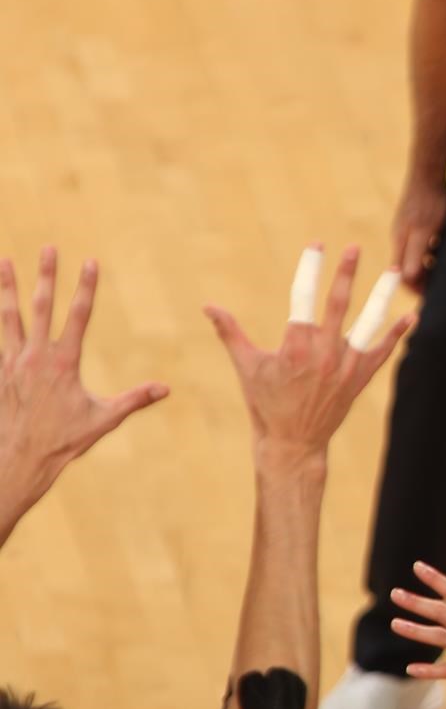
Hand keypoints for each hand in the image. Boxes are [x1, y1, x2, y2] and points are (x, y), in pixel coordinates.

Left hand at [0, 249, 168, 520]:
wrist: (20, 459)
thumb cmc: (63, 441)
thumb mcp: (104, 420)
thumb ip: (135, 400)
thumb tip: (166, 389)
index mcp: (63, 363)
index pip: (78, 316)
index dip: (86, 287)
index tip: (90, 262)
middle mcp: (35, 357)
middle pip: (41, 306)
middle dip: (47, 275)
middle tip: (49, 249)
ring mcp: (12, 363)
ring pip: (9, 316)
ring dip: (8, 288)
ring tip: (5, 263)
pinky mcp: (0, 373)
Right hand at [204, 245, 412, 456]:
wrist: (293, 442)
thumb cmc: (265, 403)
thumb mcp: (246, 366)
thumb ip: (230, 332)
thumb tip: (207, 305)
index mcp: (295, 346)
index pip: (303, 297)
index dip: (310, 269)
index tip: (317, 245)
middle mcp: (324, 354)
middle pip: (340, 305)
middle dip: (347, 274)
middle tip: (355, 248)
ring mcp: (346, 366)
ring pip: (370, 324)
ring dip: (383, 296)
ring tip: (396, 271)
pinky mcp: (360, 378)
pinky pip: (383, 351)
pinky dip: (397, 333)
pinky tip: (412, 315)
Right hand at [392, 174, 445, 291]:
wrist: (429, 173)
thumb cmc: (430, 201)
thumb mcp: (426, 231)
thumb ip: (416, 254)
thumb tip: (408, 279)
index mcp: (401, 244)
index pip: (403, 276)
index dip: (416, 289)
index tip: (431, 298)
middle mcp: (401, 239)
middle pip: (409, 268)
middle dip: (423, 281)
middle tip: (442, 290)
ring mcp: (409, 230)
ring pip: (416, 257)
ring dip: (429, 268)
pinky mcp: (417, 222)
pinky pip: (423, 245)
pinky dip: (433, 254)